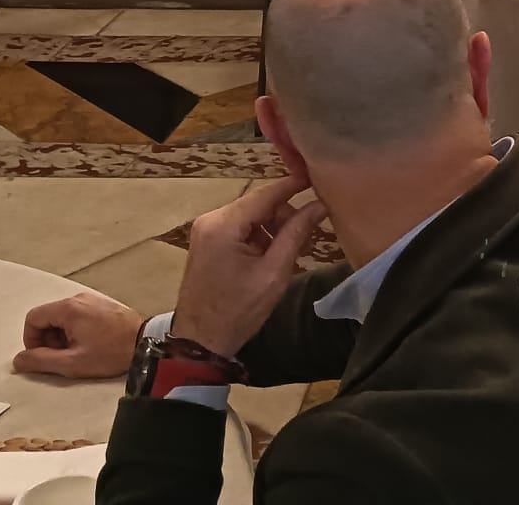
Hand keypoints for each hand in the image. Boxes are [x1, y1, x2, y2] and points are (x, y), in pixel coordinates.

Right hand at [13, 289, 142, 378]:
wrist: (146, 342)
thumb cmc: (110, 353)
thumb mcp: (72, 363)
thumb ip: (41, 361)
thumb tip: (19, 360)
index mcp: (68, 308)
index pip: (33, 318)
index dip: (31, 340)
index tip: (42, 356)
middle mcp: (79, 298)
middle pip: (48, 316)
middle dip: (47, 339)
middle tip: (62, 357)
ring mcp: (92, 300)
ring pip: (63, 317)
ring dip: (62, 336)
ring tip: (77, 353)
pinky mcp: (102, 305)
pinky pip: (78, 315)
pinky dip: (75, 330)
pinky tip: (90, 345)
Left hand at [171, 175, 325, 359]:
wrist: (200, 342)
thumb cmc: (238, 311)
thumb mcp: (274, 273)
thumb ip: (295, 234)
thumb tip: (318, 206)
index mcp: (224, 225)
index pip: (266, 193)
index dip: (294, 185)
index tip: (318, 177)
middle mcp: (211, 219)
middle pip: (258, 203)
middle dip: (284, 216)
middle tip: (306, 238)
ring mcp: (205, 230)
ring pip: (250, 215)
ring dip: (272, 228)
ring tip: (289, 252)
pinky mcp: (206, 241)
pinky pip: (239, 227)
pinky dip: (257, 236)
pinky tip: (269, 257)